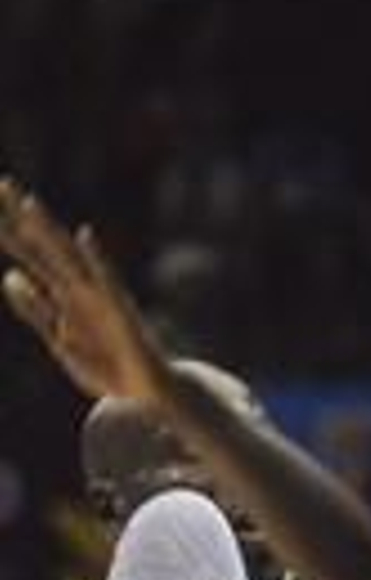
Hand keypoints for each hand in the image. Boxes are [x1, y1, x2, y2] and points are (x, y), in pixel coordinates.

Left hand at [0, 178, 169, 403]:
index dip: (9, 232)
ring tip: (28, 206)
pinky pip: (108, 283)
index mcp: (64, 296)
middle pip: (46, 248)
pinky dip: (97, 260)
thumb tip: (8, 275)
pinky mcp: (121, 313)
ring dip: (50, 234)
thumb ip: (35, 309)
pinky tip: (85, 237)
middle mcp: (80, 290)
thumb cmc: (107, 368)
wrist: (148, 396)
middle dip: (24, 218)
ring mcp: (100, 299)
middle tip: (1, 183)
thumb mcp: (59, 340)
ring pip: (70, 260)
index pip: (31, 257)